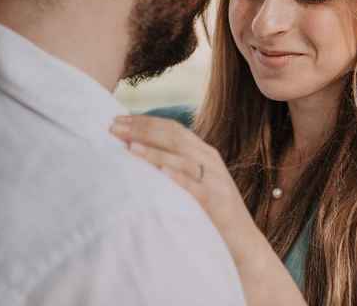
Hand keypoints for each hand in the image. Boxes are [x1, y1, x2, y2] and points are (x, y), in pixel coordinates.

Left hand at [110, 115, 262, 267]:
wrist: (242, 238)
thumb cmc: (211, 209)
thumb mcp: (195, 180)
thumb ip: (176, 164)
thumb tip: (138, 152)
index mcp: (203, 152)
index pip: (172, 128)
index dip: (145, 121)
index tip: (118, 119)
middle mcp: (209, 160)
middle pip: (174, 137)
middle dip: (142, 130)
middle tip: (114, 128)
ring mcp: (214, 179)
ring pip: (182, 158)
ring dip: (154, 152)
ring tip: (130, 147)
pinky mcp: (215, 200)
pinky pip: (195, 186)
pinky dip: (178, 178)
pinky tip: (161, 173)